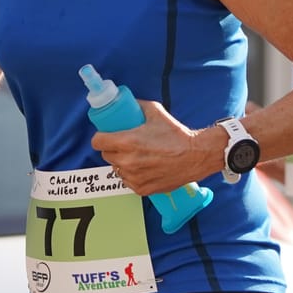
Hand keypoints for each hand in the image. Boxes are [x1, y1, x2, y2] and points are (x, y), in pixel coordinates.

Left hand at [91, 98, 211, 195]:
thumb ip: (137, 107)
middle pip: (106, 156)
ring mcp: (134, 177)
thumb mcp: (156, 112)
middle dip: (113, 149)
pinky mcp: (142, 189)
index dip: (101, 138)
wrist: (195, 156)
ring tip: (137, 157)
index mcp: (127, 142)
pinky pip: (128, 181)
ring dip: (122, 164)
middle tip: (125, 145)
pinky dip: (133, 176)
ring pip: (117, 170)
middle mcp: (128, 161)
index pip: (97, 142)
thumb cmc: (177, 136)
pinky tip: (144, 168)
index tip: (106, 136)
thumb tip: (126, 104)